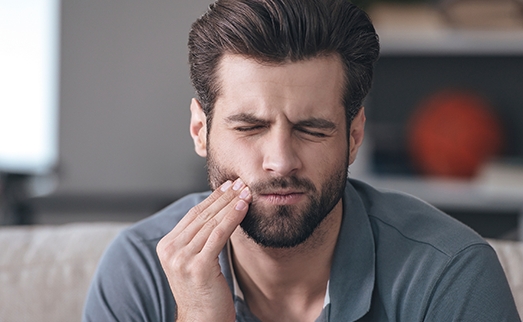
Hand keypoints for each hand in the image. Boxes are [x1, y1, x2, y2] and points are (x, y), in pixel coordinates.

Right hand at [157, 178, 250, 321]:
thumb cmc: (204, 293)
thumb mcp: (195, 261)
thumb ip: (198, 240)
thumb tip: (217, 212)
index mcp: (166, 246)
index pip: (192, 215)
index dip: (212, 198)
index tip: (228, 186)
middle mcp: (171, 250)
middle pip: (201, 216)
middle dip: (223, 197)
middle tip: (240, 183)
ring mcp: (182, 259)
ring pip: (211, 222)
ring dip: (231, 204)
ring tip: (246, 192)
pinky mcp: (198, 266)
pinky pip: (218, 235)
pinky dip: (232, 218)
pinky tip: (243, 207)